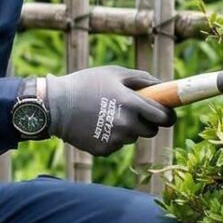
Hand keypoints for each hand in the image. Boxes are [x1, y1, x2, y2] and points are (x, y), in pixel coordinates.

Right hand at [38, 66, 173, 154]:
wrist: (54, 106)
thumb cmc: (85, 84)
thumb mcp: (113, 73)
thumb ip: (141, 78)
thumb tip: (163, 85)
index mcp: (131, 103)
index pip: (164, 116)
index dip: (168, 115)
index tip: (167, 114)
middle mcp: (126, 124)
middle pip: (151, 131)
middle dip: (147, 122)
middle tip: (133, 113)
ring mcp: (115, 139)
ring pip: (133, 137)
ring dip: (127, 129)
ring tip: (107, 115)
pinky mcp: (104, 150)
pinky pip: (117, 145)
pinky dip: (111, 137)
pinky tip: (96, 125)